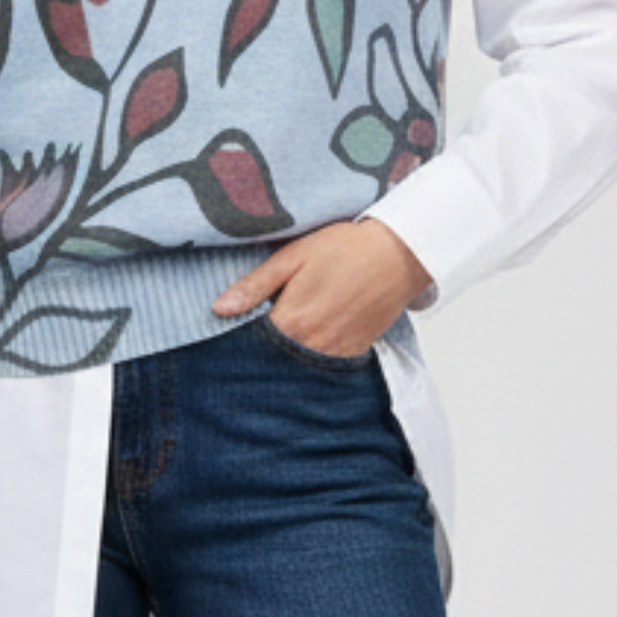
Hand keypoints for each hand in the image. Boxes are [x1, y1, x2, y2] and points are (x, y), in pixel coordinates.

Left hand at [210, 219, 432, 356]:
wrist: (398, 254)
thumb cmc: (345, 249)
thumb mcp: (293, 257)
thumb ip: (255, 285)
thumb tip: (219, 309)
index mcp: (292, 321)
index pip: (251, 346)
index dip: (238, 341)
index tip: (227, 339)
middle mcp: (313, 344)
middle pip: (275, 361)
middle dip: (261, 356)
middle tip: (251, 345)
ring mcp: (336, 352)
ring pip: (301, 368)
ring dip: (288, 360)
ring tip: (282, 343)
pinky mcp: (356, 353)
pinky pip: (327, 367)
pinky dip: (314, 359)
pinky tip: (308, 344)